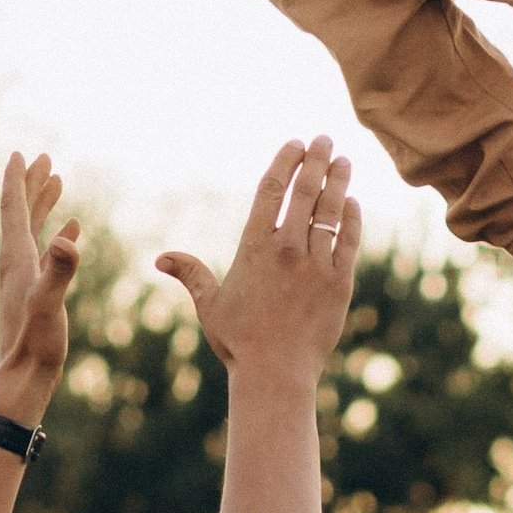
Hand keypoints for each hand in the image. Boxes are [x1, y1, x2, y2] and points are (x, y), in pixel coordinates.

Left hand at [0, 152, 80, 408]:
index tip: (20, 153)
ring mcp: (23, 275)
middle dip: (32, 184)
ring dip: (43, 204)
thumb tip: (67, 241)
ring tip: (57, 181)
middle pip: (21, 212)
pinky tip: (71, 230)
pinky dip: (56, 233)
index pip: (14, 209)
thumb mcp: (50, 302)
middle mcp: (15, 262)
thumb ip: (59, 271)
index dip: (17, 180)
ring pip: (31, 229)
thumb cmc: (36, 341)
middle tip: (44, 158)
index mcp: (16, 258)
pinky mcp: (33, 289)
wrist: (24, 375)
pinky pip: (44, 251)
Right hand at [156, 137, 359, 388]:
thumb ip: (191, 275)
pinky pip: (349, 240)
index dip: (285, 162)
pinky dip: (352, 217)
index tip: (295, 145)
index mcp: (254, 248)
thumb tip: (160, 259)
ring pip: (331, 210)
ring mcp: (316, 264)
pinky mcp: (340, 282)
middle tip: (324, 139)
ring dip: (338, 180)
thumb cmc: (240, 342)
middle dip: (316, 159)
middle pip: (305, 191)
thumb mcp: (210, 305)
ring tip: (343, 160)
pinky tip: (352, 202)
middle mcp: (287, 249)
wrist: (276, 374)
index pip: (271, 190)